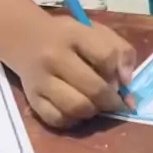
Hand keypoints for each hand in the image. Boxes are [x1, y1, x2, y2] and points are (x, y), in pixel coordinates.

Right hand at [12, 14, 135, 128]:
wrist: (26, 39)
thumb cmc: (69, 37)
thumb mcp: (96, 32)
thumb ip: (119, 51)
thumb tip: (127, 83)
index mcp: (74, 34)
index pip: (106, 57)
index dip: (120, 73)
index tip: (123, 82)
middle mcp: (54, 57)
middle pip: (94, 89)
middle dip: (112, 101)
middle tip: (116, 102)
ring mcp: (40, 80)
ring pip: (77, 108)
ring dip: (93, 111)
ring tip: (95, 105)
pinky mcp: (32, 99)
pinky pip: (58, 119)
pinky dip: (73, 120)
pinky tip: (76, 110)